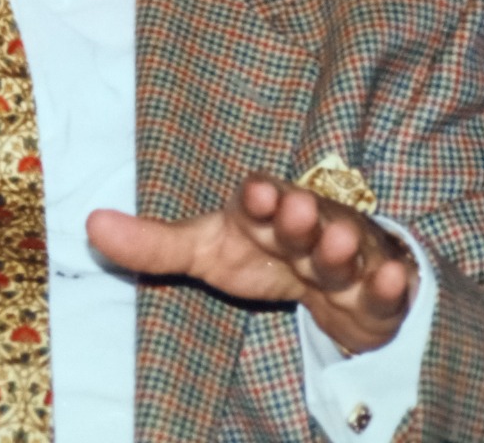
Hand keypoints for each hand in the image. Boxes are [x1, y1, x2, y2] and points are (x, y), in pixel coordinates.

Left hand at [86, 173, 417, 354]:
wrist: (333, 275)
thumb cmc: (262, 251)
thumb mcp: (207, 251)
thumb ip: (154, 244)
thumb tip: (90, 224)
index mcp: (263, 212)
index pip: (258, 199)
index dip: (256, 197)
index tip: (250, 192)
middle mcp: (308, 226)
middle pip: (303, 220)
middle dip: (300, 216)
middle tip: (298, 209)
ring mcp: (346, 257)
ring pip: (345, 252)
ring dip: (342, 247)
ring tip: (336, 242)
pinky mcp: (377, 292)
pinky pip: (386, 289)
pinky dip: (390, 284)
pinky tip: (394, 279)